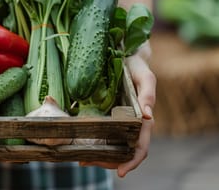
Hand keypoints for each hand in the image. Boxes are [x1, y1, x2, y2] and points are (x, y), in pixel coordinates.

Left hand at [79, 42, 155, 176]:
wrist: (126, 56)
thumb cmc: (137, 66)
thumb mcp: (145, 76)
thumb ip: (148, 95)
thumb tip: (148, 117)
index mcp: (144, 119)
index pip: (141, 146)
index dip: (132, 161)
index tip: (120, 172)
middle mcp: (132, 124)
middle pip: (124, 151)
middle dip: (108, 161)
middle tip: (86, 162)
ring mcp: (121, 121)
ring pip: (113, 145)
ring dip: (99, 155)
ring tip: (81, 158)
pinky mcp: (110, 115)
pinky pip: (103, 134)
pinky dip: (94, 142)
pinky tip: (80, 144)